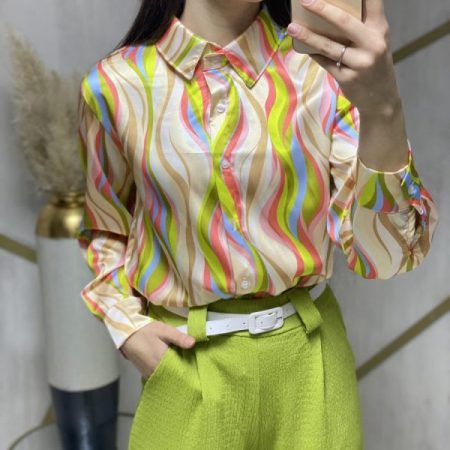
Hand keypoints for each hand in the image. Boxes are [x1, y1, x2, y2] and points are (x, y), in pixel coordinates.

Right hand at [119, 321, 195, 378]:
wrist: (126, 335)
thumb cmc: (146, 331)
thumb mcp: (164, 330)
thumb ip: (179, 338)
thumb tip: (194, 343)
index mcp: (162, 361)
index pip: (181, 369)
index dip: (189, 367)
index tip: (196, 363)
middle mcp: (156, 372)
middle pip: (174, 375)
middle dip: (182, 370)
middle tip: (191, 364)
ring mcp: (149, 374)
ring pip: (166, 377)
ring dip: (174, 372)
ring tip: (183, 365)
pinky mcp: (145, 374)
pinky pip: (159, 377)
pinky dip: (166, 373)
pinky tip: (171, 366)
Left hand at [287, 0, 400, 114]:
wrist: (382, 98)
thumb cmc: (374, 63)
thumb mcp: (376, 41)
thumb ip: (362, 25)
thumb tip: (331, 9)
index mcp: (380, 29)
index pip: (372, 1)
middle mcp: (373, 44)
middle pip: (344, 22)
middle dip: (322, 9)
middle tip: (305, 0)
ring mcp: (360, 63)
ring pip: (329, 46)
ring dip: (308, 36)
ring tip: (292, 28)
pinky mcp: (348, 79)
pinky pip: (325, 63)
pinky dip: (314, 54)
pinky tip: (303, 48)